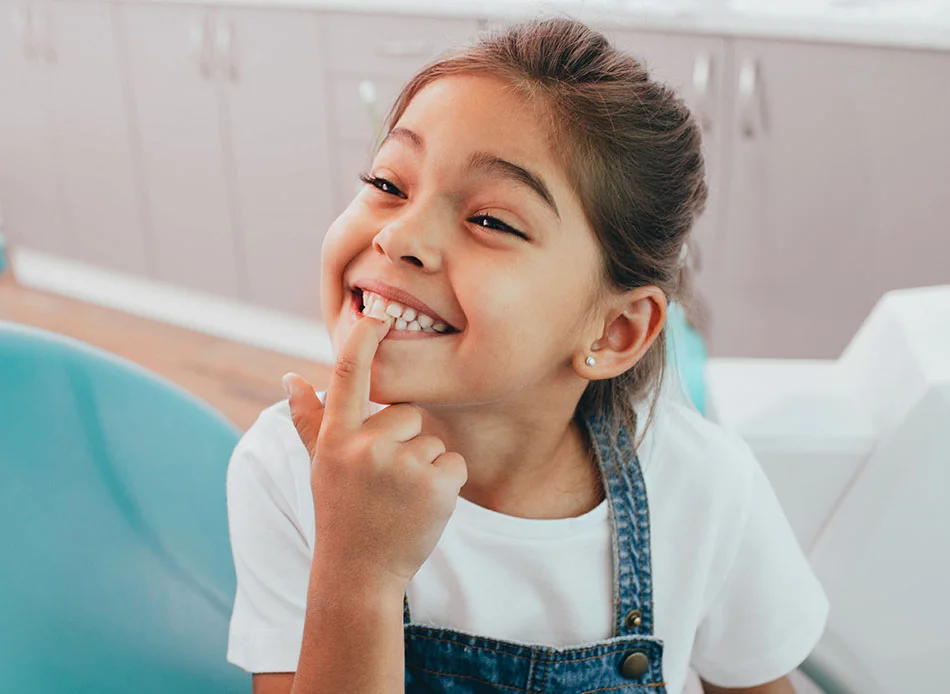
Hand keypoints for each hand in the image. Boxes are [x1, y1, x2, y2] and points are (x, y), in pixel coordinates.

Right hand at [282, 315, 467, 592]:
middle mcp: (366, 446)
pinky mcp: (435, 484)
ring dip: (424, 466)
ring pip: (432, 440)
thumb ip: (309, 420)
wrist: (360, 574)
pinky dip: (446, 484)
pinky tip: (422, 508)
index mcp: (336, 438)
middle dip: (404, 442)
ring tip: (400, 499)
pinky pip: (454, 462)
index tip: (376, 311)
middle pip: (408, 413)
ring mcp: (401, 465)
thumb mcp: (320, 465)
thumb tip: (290, 377)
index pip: (348, 375)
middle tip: (385, 482)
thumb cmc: (340, 513)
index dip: (363, 339)